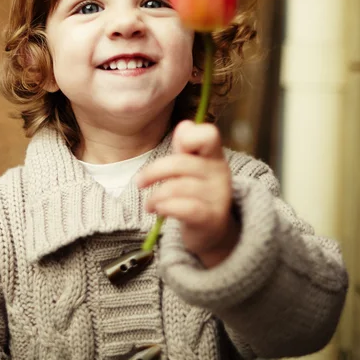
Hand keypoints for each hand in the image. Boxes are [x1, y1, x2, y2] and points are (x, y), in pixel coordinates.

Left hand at [137, 120, 239, 267]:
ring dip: (155, 196)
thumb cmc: (195, 195)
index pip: (209, 134)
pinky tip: (159, 211)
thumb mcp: (190, 168)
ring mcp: (218, 196)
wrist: (212, 234)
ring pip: (177, 187)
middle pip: (180, 162)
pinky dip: (165, 207)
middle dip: (153, 172)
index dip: (188, 137)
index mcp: (213, 156)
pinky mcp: (212, 218)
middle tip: (140, 183)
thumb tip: (184, 125)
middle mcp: (220, 172)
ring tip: (150, 204)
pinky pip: (184, 208)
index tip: (174, 150)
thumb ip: (185, 146)